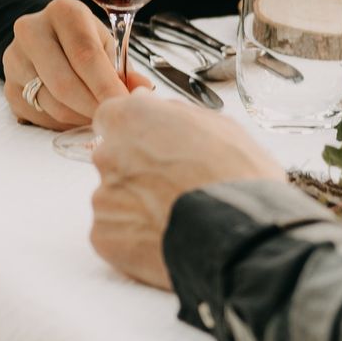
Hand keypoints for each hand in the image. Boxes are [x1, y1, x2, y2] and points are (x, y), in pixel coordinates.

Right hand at [2, 0, 137, 130]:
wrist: (44, 39)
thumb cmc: (82, 42)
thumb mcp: (106, 45)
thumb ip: (124, 69)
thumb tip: (141, 90)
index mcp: (63, 12)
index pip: (85, 55)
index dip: (106, 86)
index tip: (123, 105)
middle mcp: (31, 30)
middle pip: (65, 84)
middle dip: (93, 107)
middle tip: (112, 118)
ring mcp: (14, 59)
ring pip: (53, 104)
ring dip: (80, 117)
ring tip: (96, 115)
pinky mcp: (9, 87)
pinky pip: (40, 116)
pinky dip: (64, 122)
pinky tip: (75, 115)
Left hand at [90, 94, 285, 288]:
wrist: (238, 234)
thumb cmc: (236, 177)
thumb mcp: (217, 126)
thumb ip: (171, 111)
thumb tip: (146, 100)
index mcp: (132, 119)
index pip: (112, 118)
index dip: (134, 134)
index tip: (154, 149)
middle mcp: (109, 154)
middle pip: (112, 161)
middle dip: (136, 173)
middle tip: (173, 189)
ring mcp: (103, 197)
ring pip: (113, 200)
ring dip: (136, 208)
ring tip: (174, 219)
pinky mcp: (103, 235)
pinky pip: (113, 234)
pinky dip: (134, 239)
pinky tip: (163, 240)